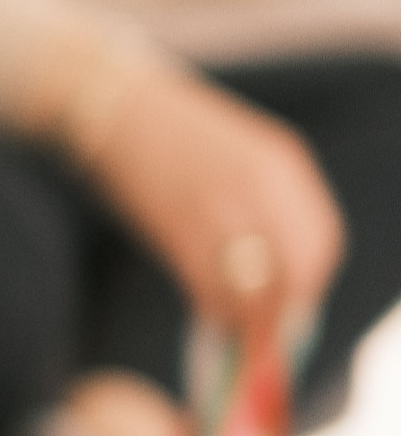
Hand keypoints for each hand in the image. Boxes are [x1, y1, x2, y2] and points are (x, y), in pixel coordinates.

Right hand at [78, 60, 344, 334]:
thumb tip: (281, 277)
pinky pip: (210, 284)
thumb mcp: (240, 157)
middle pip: (296, 269)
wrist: (113, 107)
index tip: (296, 305)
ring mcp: (221, 202)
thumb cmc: (174, 137)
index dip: (311, 281)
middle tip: (267, 329)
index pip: (322, 240)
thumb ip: (267, 205)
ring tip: (232, 325)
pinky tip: (207, 312)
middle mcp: (263, 182)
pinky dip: (214, 307)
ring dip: (246, 316)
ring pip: (254, 285)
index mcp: (283, 161)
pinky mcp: (179, 223)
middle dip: (284, 307)